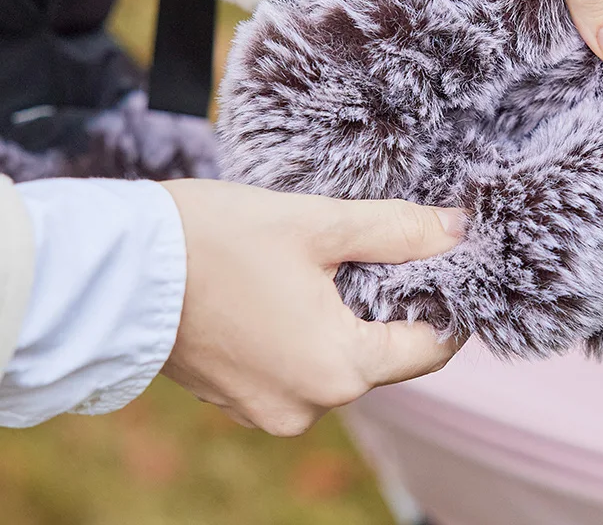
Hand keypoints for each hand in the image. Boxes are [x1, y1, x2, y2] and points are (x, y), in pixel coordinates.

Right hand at [161, 179, 464, 435]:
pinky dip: (311, 329)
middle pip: (385, 355)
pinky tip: (297, 283)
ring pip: (340, 359)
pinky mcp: (239, 396)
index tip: (449, 261)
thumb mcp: (319, 224)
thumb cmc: (216, 241)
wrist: (116, 269)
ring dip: (350, 313)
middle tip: (392, 245)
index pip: (429, 348)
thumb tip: (457, 229)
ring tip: (340, 258)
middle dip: (396, 302)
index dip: (449, 303)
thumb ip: (396, 230)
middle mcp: (306, 407)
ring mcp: (267, 408)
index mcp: (336, 370)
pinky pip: (300, 365)